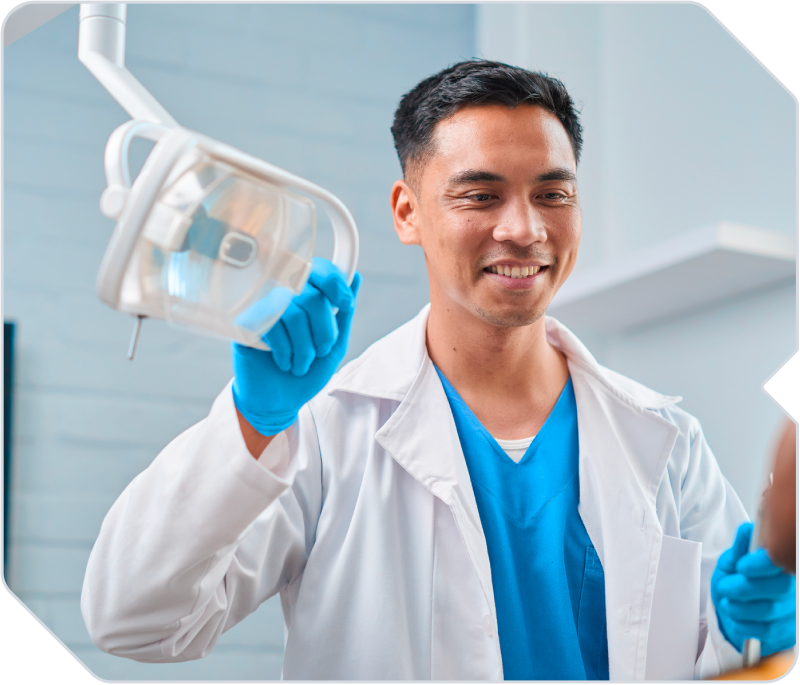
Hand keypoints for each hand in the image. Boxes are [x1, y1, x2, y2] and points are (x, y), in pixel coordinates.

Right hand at [232, 258, 361, 435]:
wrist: (277, 402)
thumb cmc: (305, 373)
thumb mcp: (333, 346)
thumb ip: (343, 315)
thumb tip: (355, 277)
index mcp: (305, 297)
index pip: (319, 270)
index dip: (335, 283)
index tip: (345, 304)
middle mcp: (282, 298)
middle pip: (312, 296)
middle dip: (324, 332)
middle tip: (319, 352)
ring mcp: (262, 309)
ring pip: (293, 314)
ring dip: (304, 348)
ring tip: (300, 365)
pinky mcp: (245, 324)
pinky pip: (271, 326)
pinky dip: (284, 351)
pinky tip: (283, 363)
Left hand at [711, 522, 795, 655]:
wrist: (732, 611)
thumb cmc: (734, 581)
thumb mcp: (732, 562)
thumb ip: (740, 549)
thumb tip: (747, 529)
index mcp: (783, 565)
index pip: (781, 562)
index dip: (762, 565)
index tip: (741, 567)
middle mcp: (795, 588)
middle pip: (779, 588)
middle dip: (745, 589)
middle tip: (725, 588)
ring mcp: (794, 612)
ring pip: (770, 612)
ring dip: (740, 608)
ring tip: (727, 603)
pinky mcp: (789, 634)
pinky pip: (767, 633)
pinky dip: (743, 625)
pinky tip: (735, 619)